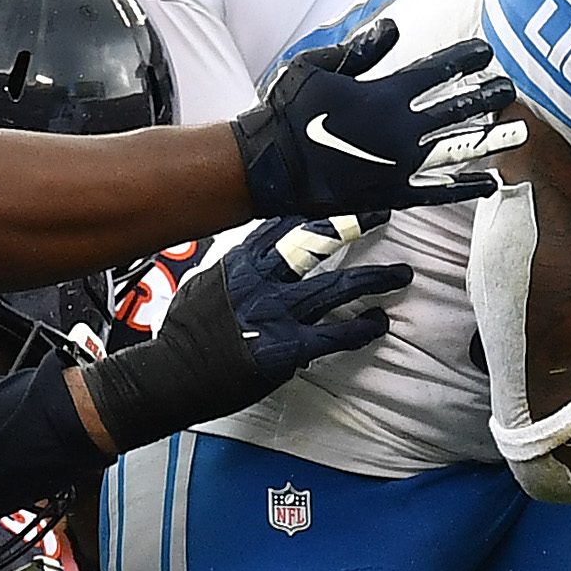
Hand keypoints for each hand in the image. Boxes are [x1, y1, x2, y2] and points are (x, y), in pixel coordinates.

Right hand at [77, 215, 409, 451]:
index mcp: (239, 263)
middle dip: (351, 224)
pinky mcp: (287, 347)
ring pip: (336, 286)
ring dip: (374, 279)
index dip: (315, 209)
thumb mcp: (206, 286)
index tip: (342, 195)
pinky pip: (336, 334)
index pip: (282, 225)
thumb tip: (258, 262)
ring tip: (401, 273)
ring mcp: (276, 313)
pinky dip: (362, 328)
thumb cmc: (185, 335)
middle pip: (314, 243)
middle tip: (381, 212)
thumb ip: (237, 271)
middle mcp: (260, 281)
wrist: (169, 376)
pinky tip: (379, 322)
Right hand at [233, 19, 523, 216]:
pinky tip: (492, 184)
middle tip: (511, 89)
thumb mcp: (317, 67)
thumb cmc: (287, 111)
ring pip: (459, 149)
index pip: (438, 71)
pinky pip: (439, 191)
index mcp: (386, 94)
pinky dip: (466, 188)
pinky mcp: (395, 193)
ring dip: (493, 141)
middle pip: (458, 108)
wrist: (269, 167)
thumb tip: (394, 27)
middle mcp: (403, 129)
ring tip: (522, 134)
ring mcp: (402, 163)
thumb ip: (360, 50)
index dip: (465, 59)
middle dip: (488, 97)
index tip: (487, 52)